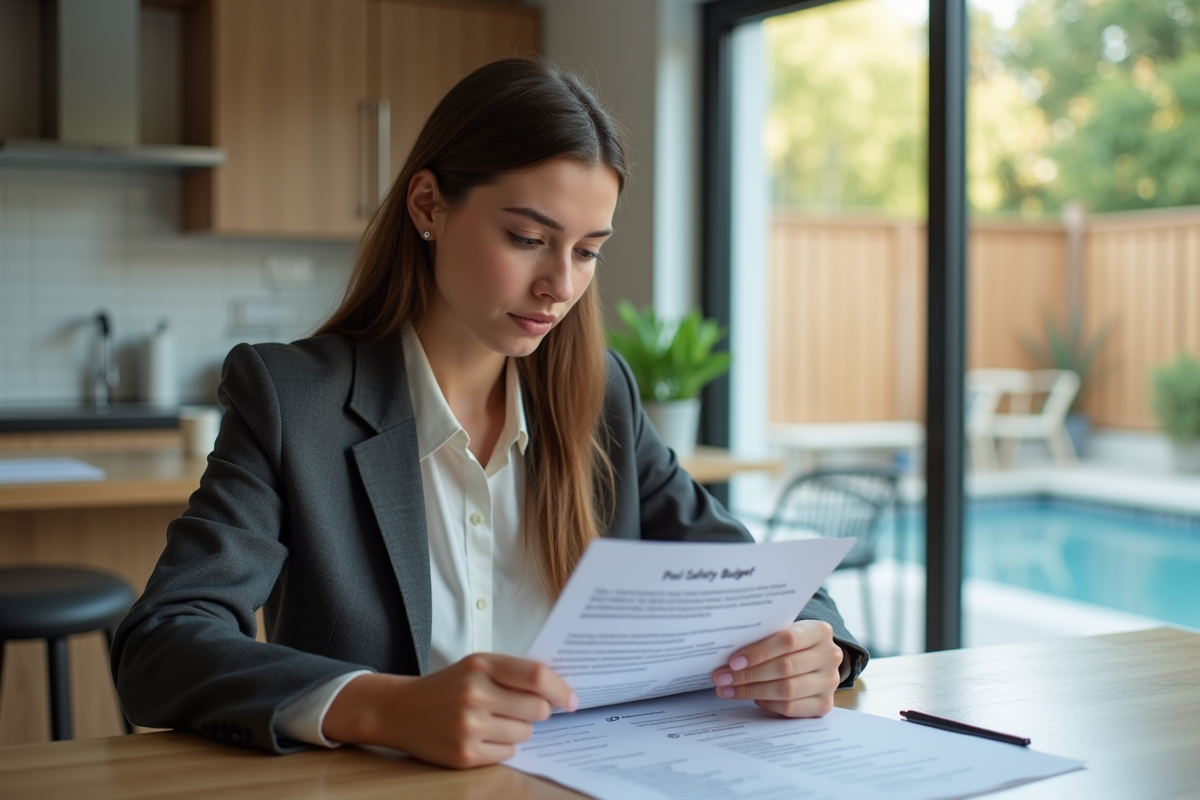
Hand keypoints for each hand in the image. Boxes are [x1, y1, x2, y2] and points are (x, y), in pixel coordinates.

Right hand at [322, 653, 576, 768]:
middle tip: (521, 708)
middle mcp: (474, 694)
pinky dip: (502, 746)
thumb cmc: (448, 686)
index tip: (572, 700)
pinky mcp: (464, 754)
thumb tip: (559, 692)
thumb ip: (513, 673)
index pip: (536, 677)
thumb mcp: (476, 666)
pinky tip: (482, 735)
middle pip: (537, 709)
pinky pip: (508, 753)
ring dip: (518, 729)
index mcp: (480, 665)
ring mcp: (468, 726)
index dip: (561, 689)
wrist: (400, 710)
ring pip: (524, 734)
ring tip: (494, 720)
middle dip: (537, 711)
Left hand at [710, 620, 842, 717]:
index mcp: (820, 631)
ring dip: (752, 691)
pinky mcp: (824, 704)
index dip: (758, 652)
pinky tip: (753, 698)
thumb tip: (728, 657)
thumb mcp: (783, 632)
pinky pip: (791, 708)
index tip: (732, 661)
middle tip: (722, 678)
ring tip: (729, 690)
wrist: (817, 659)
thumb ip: (764, 638)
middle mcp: (830, 656)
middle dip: (748, 675)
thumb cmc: (792, 644)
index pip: (787, 640)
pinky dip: (768, 704)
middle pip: (784, 668)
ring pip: (786, 690)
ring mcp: (830, 682)